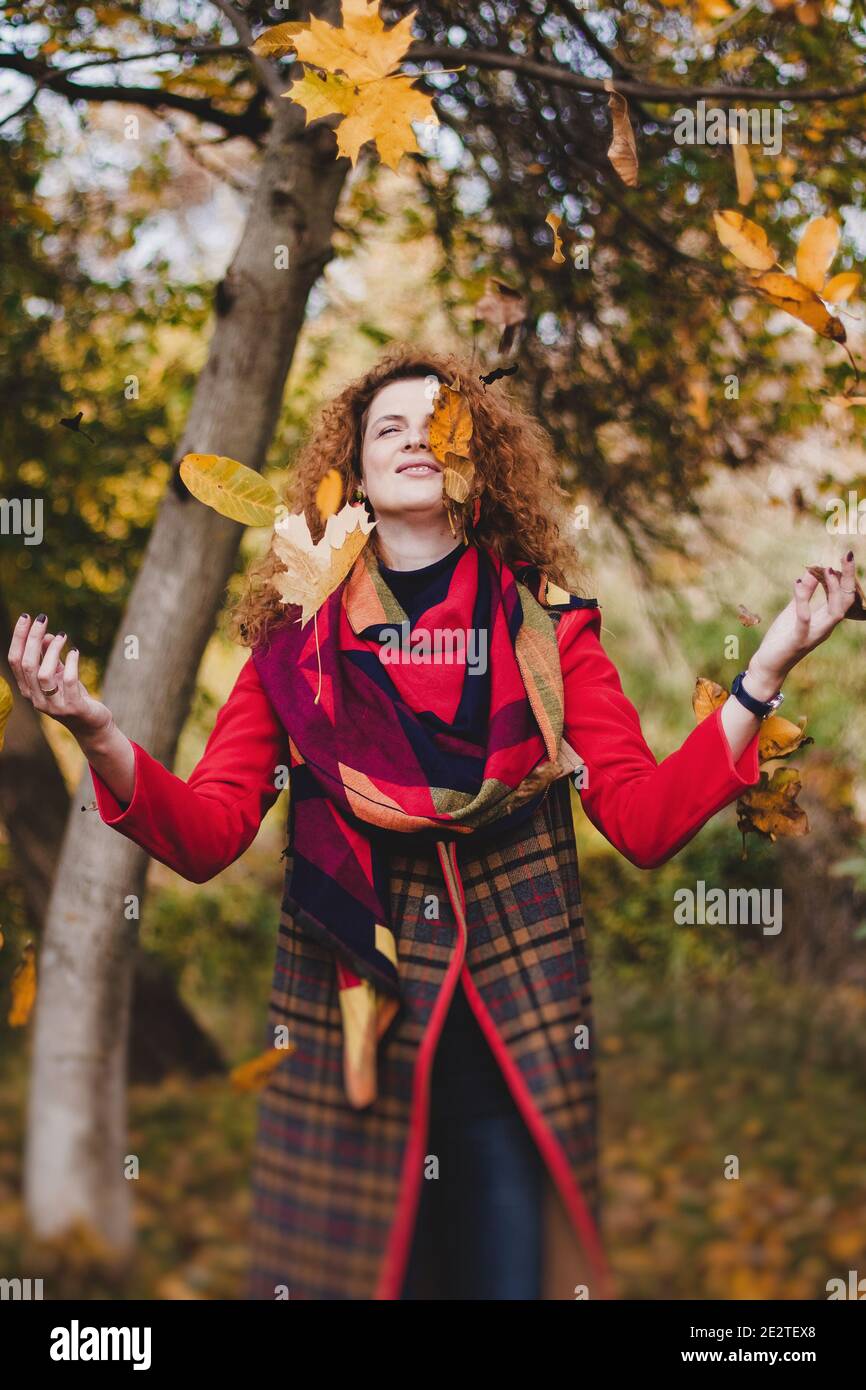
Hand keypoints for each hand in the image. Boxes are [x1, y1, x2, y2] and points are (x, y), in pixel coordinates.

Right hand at [8, 613, 113, 747]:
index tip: (26, 617)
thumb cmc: (73, 696)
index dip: (19, 638)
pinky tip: (75, 652)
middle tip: (42, 618)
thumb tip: (46, 635)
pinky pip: (68, 681)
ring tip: (62, 635)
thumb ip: (50, 656)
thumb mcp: (58, 674)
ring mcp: (53, 705)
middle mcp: (36, 699)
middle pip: (27, 664)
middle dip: (32, 638)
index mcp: (28, 688)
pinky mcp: (72, 707)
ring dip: (52, 650)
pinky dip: (70, 663)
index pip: (15, 660)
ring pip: (43, 674)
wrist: (92, 724)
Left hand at [748, 550, 857, 691]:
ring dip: (833, 590)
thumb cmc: (782, 638)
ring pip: (835, 612)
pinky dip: (803, 601)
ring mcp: (813, 635)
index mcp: (825, 619)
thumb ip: (804, 593)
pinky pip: (804, 620)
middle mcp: (825, 627)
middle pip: (846, 602)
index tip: (845, 557)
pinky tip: (797, 583)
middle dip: (848, 579)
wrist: (769, 666)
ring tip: (827, 570)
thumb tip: (811, 570)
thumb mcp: (794, 611)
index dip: (847, 577)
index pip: (845, 597)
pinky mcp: (797, 640)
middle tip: (847, 556)